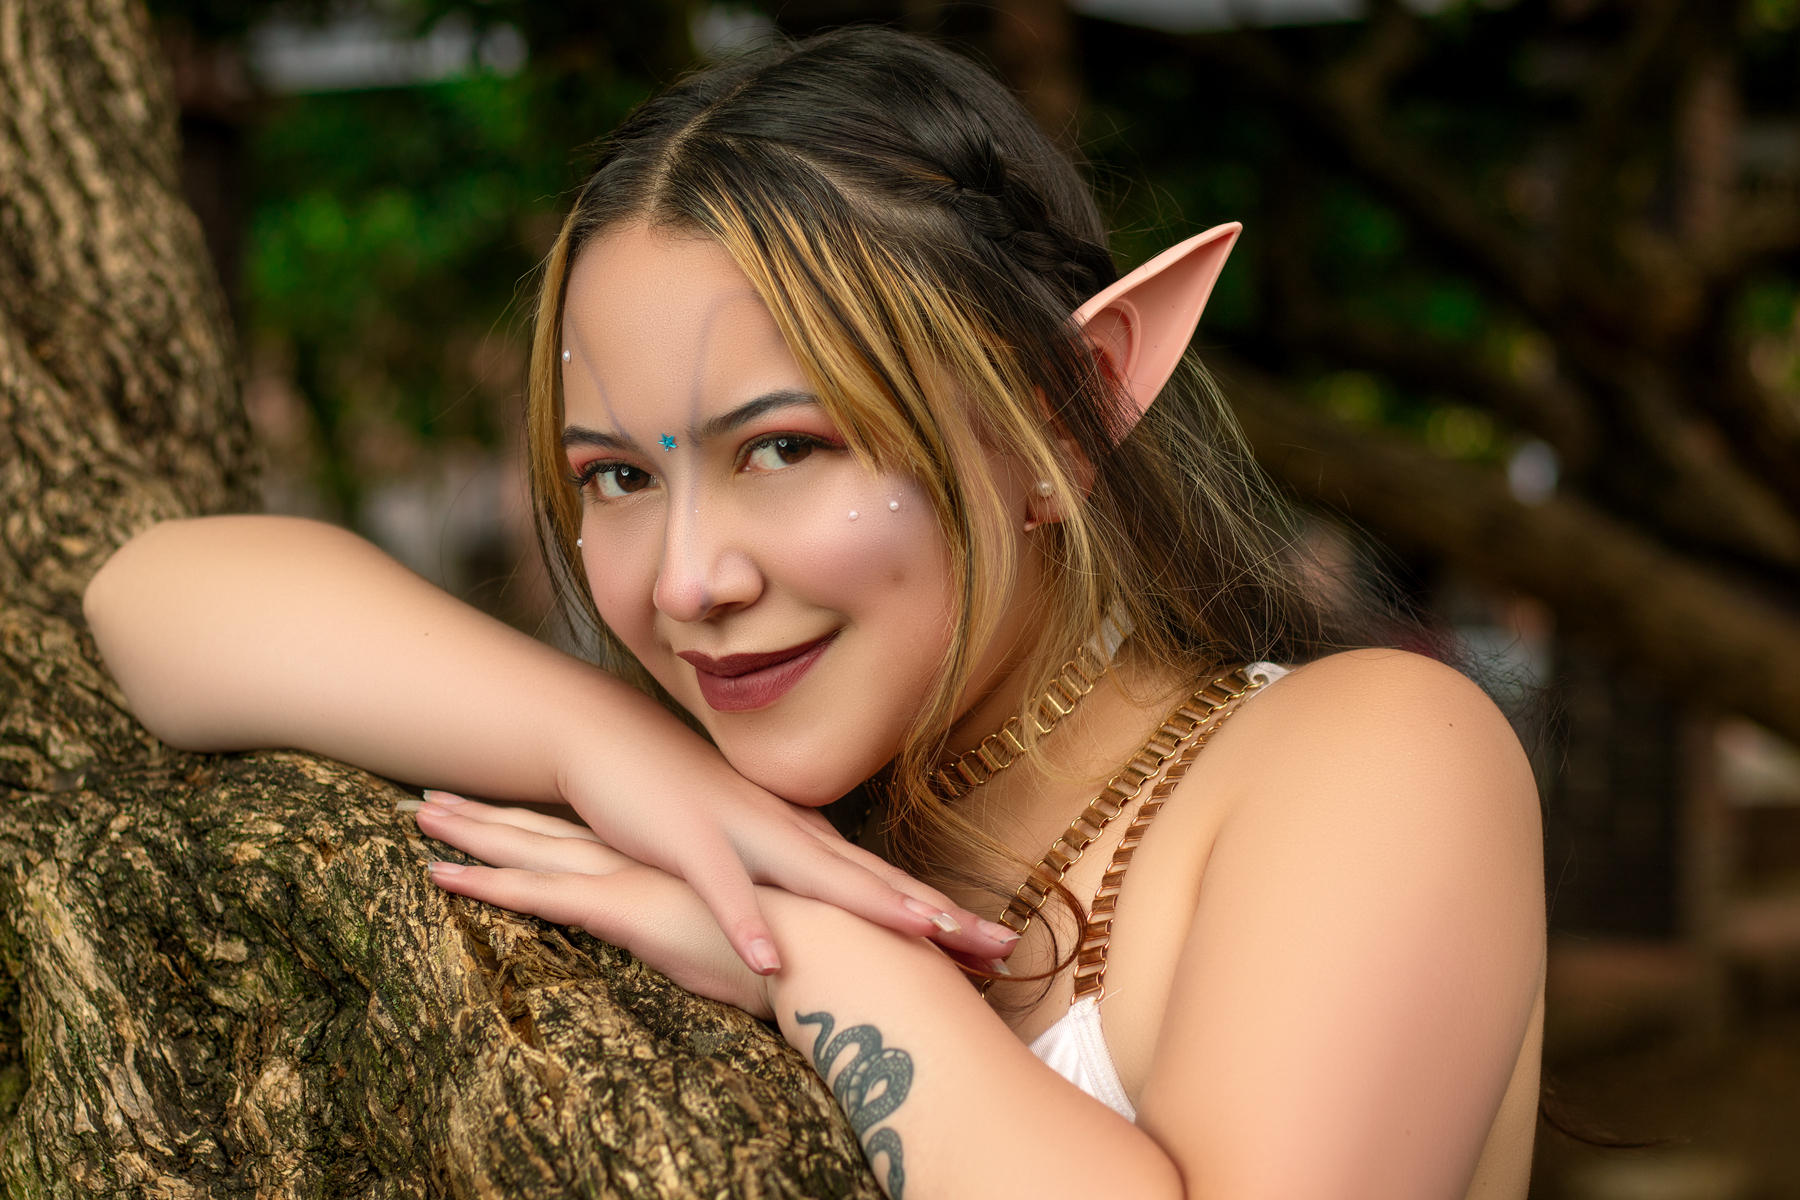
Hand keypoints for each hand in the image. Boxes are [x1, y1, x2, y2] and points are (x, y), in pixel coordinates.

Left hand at [412, 796, 774, 1017]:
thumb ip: (723, 922)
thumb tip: (719, 932)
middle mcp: (638, 856)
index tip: (499, 803)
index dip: (539, 817)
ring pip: (529, 849)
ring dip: (471, 832)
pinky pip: (535, 895)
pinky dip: (485, 883)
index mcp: (665, 858)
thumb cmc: (799, 945)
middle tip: (430, 800)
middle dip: (487, 812)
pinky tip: (440, 875)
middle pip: (546, 828)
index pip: (587, 833)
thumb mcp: (751, 928)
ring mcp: (625, 875)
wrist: (823, 944)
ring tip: (418, 816)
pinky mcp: (620, 906)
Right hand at [538, 757, 1019, 976]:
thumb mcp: (746, 839)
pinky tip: (771, 961)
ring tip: (927, 935)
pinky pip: (721, 887)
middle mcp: (787, 831)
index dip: (941, 914)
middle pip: (873, 877)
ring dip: (872, 904)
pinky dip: (747, 923)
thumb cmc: (679, 796)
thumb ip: (787, 870)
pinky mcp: (686, 840)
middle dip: (939, 914)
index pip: (884, 880)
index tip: (1001, 948)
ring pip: (817, 873)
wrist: (609, 737)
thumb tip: (831, 906)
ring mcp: (741, 831)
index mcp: (803, 835)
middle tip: (1003, 947)